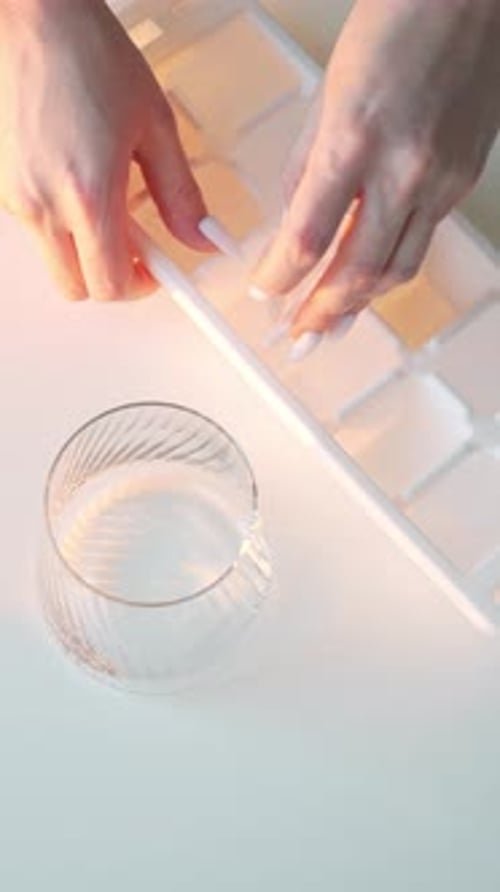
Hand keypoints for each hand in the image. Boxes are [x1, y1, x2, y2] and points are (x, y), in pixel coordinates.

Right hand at [0, 0, 210, 300]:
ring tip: (107, 202)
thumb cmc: (86, 53)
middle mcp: (43, 203)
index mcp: (88, 194)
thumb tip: (201, 236)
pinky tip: (79, 184)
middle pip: (77, 288)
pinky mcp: (2, 184)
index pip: (112, 285)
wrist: (32, 16)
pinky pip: (37, 229)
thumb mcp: (155, 125)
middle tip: (136, 248)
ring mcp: (16, 196)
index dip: (142, 286)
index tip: (159, 271)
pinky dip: (62, 224)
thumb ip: (181, 194)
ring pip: (54, 261)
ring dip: (84, 251)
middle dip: (110, 278)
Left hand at [250, 0, 499, 342]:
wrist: (465, 2)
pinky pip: (420, 245)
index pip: (307, 238)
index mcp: (353, 142)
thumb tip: (290, 225)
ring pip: (395, 271)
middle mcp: (402, 170)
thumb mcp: (326, 99)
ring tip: (332, 326)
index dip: (280, 277)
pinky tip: (369, 282)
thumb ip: (306, 170)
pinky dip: (388, 271)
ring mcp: (439, 182)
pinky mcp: (461, 185)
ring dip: (359, 306)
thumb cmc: (395, 30)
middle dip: (321, 313)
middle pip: (356, 272)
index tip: (264, 289)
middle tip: (299, 336)